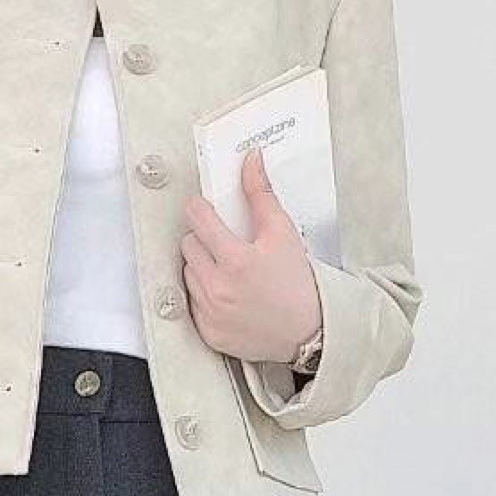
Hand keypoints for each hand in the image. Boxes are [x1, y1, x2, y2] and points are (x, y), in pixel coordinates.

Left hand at [180, 147, 321, 365]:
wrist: (308, 334)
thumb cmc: (298, 285)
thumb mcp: (283, 233)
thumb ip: (261, 195)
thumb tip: (250, 161)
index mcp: (236, 260)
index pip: (197, 218)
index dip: (200, 208)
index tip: (205, 208)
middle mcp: (218, 289)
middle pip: (188, 245)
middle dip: (203, 239)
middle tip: (224, 242)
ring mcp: (211, 314)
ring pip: (187, 273)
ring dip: (201, 266)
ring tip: (228, 270)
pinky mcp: (208, 332)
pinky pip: (192, 303)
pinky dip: (204, 295)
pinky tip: (227, 294)